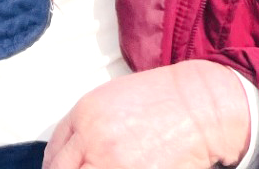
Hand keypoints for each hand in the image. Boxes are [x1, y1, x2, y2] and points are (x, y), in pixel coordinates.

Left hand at [45, 60, 253, 168]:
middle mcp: (93, 138)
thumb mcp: (116, 98)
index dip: (55, 167)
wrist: (204, 105)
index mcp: (86, 113)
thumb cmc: (166, 98)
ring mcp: (111, 163)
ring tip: (102, 168)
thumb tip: (74, 153)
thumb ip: (89, 124)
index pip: (54, 153)